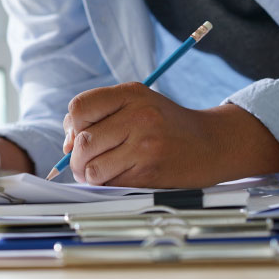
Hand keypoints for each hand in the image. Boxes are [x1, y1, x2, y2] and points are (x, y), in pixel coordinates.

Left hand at [62, 82, 278, 187]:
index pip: (79, 108)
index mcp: (132, 93)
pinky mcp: (149, 172)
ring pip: (92, 167)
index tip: (78, 137)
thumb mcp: (138, 104)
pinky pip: (110, 184)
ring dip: (88, 175)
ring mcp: (144, 145)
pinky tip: (117, 178)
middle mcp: (139, 116)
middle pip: (83, 142)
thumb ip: (101, 115)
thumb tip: (65, 144)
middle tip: (86, 162)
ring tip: (99, 172)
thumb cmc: (167, 126)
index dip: (72, 127)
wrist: (213, 144)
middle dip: (76, 157)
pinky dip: (106, 185)